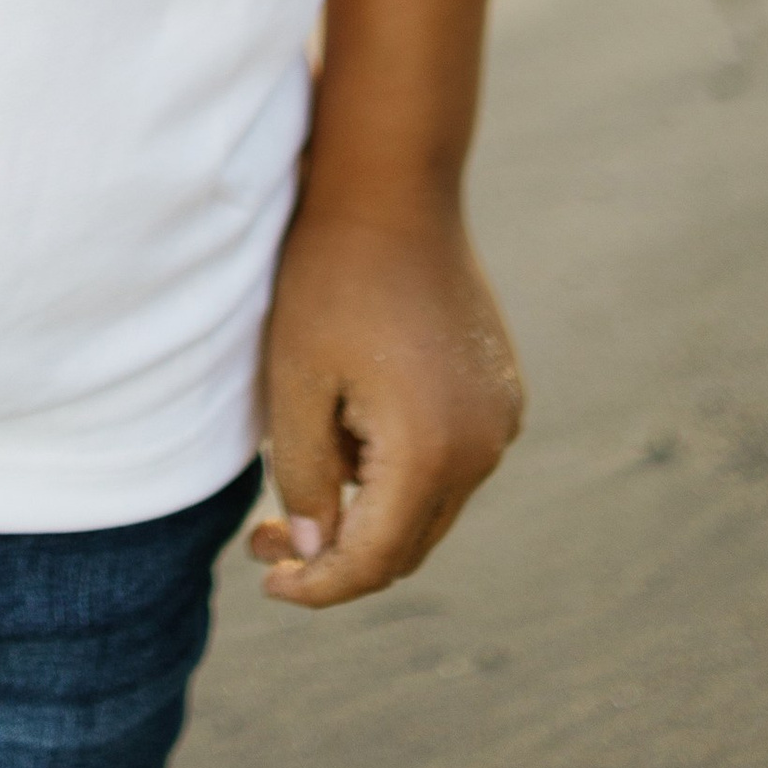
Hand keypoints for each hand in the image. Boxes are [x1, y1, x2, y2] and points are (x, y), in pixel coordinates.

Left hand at [250, 196, 522, 605]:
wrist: (392, 184)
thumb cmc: (329, 274)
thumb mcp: (295, 380)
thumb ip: (305, 477)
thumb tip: (318, 553)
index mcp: (432, 450)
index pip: (374, 558)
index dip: (319, 583)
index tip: (268, 581)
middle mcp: (483, 446)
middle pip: (408, 543)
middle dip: (337, 554)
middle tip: (266, 541)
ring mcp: (500, 419)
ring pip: (428, 504)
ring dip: (368, 510)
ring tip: (300, 480)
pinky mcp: (500, 392)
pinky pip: (447, 460)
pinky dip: (398, 470)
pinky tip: (347, 431)